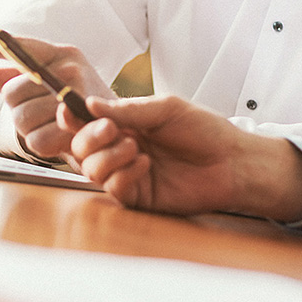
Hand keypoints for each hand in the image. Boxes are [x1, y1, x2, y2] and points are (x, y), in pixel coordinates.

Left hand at [0, 32, 114, 160]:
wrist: (122, 131)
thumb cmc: (83, 107)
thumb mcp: (55, 86)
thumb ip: (20, 79)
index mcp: (64, 54)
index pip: (22, 46)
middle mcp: (70, 68)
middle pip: (13, 92)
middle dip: (19, 109)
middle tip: (40, 114)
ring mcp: (76, 94)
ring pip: (22, 118)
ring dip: (31, 130)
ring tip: (52, 126)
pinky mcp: (77, 124)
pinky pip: (36, 140)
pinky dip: (42, 145)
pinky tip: (57, 139)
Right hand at [69, 95, 301, 221]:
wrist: (232, 161)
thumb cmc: (205, 131)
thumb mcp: (166, 110)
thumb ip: (128, 110)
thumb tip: (90, 104)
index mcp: (126, 125)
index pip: (87, 122)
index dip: (72, 117)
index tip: (69, 110)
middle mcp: (121, 149)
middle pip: (80, 148)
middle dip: (88, 137)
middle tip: (111, 130)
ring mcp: (128, 174)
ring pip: (91, 170)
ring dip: (107, 156)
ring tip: (136, 147)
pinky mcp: (138, 197)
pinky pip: (113, 189)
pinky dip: (123, 174)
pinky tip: (145, 165)